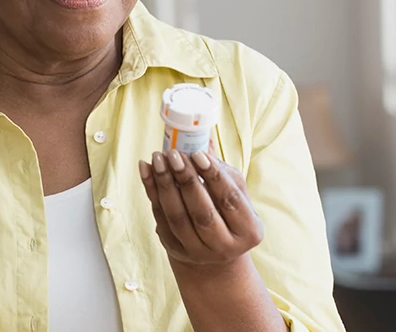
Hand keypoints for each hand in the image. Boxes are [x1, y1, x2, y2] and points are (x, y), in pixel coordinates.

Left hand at [139, 150, 264, 268]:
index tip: (197, 154)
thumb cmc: (228, 212)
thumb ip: (222, 171)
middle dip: (186, 180)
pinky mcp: (176, 250)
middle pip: (203, 212)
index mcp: (249, 231)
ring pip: (178, 218)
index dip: (213, 176)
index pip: (230, 200)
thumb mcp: (236, 194)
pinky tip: (146, 169)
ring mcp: (198, 252)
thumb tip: (204, 142)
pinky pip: (160, 219)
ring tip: (158, 158)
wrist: (215, 249)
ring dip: (165, 185)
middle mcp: (225, 247)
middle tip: (174, 154)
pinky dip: (151, 192)